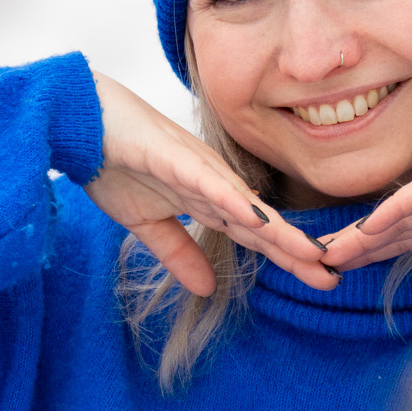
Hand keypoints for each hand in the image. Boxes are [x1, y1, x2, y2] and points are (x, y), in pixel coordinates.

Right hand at [84, 74, 336, 295]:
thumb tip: (206, 288)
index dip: (286, 258)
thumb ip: (178, 252)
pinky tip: (257, 218)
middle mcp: (213, 184)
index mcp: (207, 199)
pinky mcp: (175, 157)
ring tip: (310, 255)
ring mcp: (197, 169)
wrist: (79, 122)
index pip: (255, 235)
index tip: (319, 280)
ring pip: (245, 205)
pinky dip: (231, 201)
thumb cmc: (112, 163)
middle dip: (296, 252)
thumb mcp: (145, 225)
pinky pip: (208, 183)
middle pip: (261, 224)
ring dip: (277, 231)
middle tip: (332, 278)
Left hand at [319, 134, 411, 301]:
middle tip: (317, 261)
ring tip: (330, 249)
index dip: (372, 254)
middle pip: (390, 231)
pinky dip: (396, 210)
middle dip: (355, 246)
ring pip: (396, 215)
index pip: (402, 241)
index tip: (341, 267)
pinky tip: (370, 224)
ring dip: (363, 234)